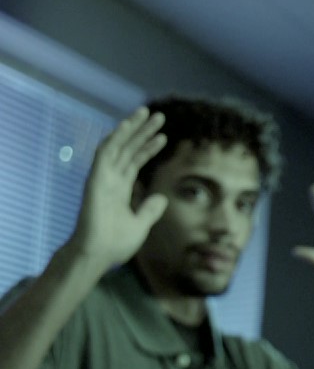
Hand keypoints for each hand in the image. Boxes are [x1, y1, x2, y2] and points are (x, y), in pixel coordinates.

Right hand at [67, 106, 168, 267]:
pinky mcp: (96, 179)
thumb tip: (162, 198)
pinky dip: (116, 138)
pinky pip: (105, 153)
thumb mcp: (140, 225)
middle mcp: (111, 180)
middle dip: (143, 132)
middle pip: (128, 149)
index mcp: (120, 189)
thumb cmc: (115, 244)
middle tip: (159, 116)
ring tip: (147, 113)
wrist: (98, 255)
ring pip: (118, 145)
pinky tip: (127, 125)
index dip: (148, 148)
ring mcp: (102, 178)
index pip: (135, 161)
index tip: (164, 137)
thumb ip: (150, 210)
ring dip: (132, 128)